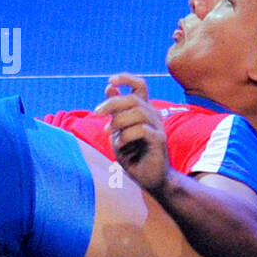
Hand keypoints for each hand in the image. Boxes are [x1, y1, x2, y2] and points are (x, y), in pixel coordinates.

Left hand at [94, 73, 170, 194]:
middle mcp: (153, 115)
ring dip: (119, 121)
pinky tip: (120, 143)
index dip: (126, 78)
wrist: (149, 178)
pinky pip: (142, 130)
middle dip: (112, 103)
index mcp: (143, 109)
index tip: (110, 81)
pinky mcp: (159, 141)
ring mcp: (158, 127)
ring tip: (109, 132)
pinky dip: (127, 135)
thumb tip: (109, 87)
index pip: (140, 85)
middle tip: (97, 113)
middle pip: (134, 98)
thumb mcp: (118, 130)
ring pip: (138, 112)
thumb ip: (115, 111)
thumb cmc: (133, 154)